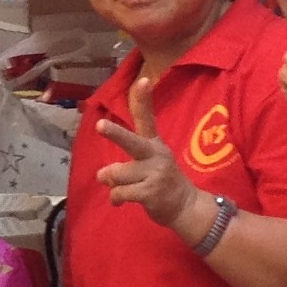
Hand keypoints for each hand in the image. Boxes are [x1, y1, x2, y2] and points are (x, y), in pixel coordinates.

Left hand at [95, 76, 206, 240]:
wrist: (185, 206)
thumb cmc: (160, 179)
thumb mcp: (149, 160)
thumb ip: (124, 161)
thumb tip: (102, 175)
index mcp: (153, 143)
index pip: (146, 117)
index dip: (143, 98)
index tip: (144, 79)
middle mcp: (155, 154)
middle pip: (131, 142)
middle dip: (115, 133)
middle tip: (100, 125)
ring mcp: (154, 174)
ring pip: (116, 174)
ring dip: (112, 182)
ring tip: (122, 186)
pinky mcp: (151, 193)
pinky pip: (119, 193)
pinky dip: (116, 198)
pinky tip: (122, 201)